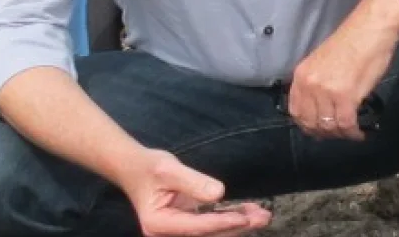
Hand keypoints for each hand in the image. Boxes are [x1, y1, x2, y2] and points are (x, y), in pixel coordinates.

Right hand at [121, 148, 271, 235]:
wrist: (135, 169)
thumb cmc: (149, 168)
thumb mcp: (169, 170)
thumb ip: (193, 182)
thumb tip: (220, 193)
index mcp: (159, 224)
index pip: (196, 227)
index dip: (222, 223)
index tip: (244, 218)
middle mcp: (167, 234)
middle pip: (208, 235)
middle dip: (237, 227)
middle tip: (263, 217)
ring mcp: (177, 231)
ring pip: (212, 233)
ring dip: (238, 225)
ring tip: (262, 215)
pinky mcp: (186, 226)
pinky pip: (211, 226)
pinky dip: (230, 219)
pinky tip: (248, 212)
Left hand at [287, 0, 398, 140]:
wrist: (372, 28)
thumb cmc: (353, 41)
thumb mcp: (323, 62)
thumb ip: (317, 84)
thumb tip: (322, 108)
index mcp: (301, 75)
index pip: (296, 111)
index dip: (308, 125)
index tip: (320, 130)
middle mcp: (309, 84)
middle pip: (311, 122)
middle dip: (325, 133)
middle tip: (339, 133)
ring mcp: (326, 91)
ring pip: (329, 126)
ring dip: (341, 134)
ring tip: (352, 132)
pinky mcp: (346, 96)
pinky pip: (346, 124)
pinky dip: (353, 133)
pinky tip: (360, 132)